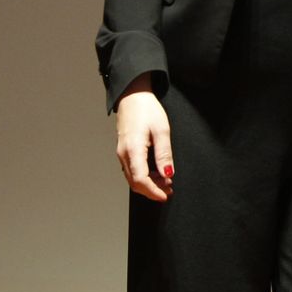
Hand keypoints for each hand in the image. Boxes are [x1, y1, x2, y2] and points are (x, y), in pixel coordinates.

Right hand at [115, 75, 173, 201]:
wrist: (133, 96)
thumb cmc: (147, 110)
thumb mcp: (162, 130)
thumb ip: (164, 154)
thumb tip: (168, 174)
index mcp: (133, 150)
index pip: (140, 180)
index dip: (153, 191)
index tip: (165, 195)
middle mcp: (124, 154)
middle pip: (135, 182)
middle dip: (152, 190)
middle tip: (169, 190)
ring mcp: (122, 153)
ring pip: (133, 177)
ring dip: (149, 184)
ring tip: (166, 181)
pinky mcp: (124, 151)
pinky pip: (132, 170)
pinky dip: (144, 176)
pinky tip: (156, 172)